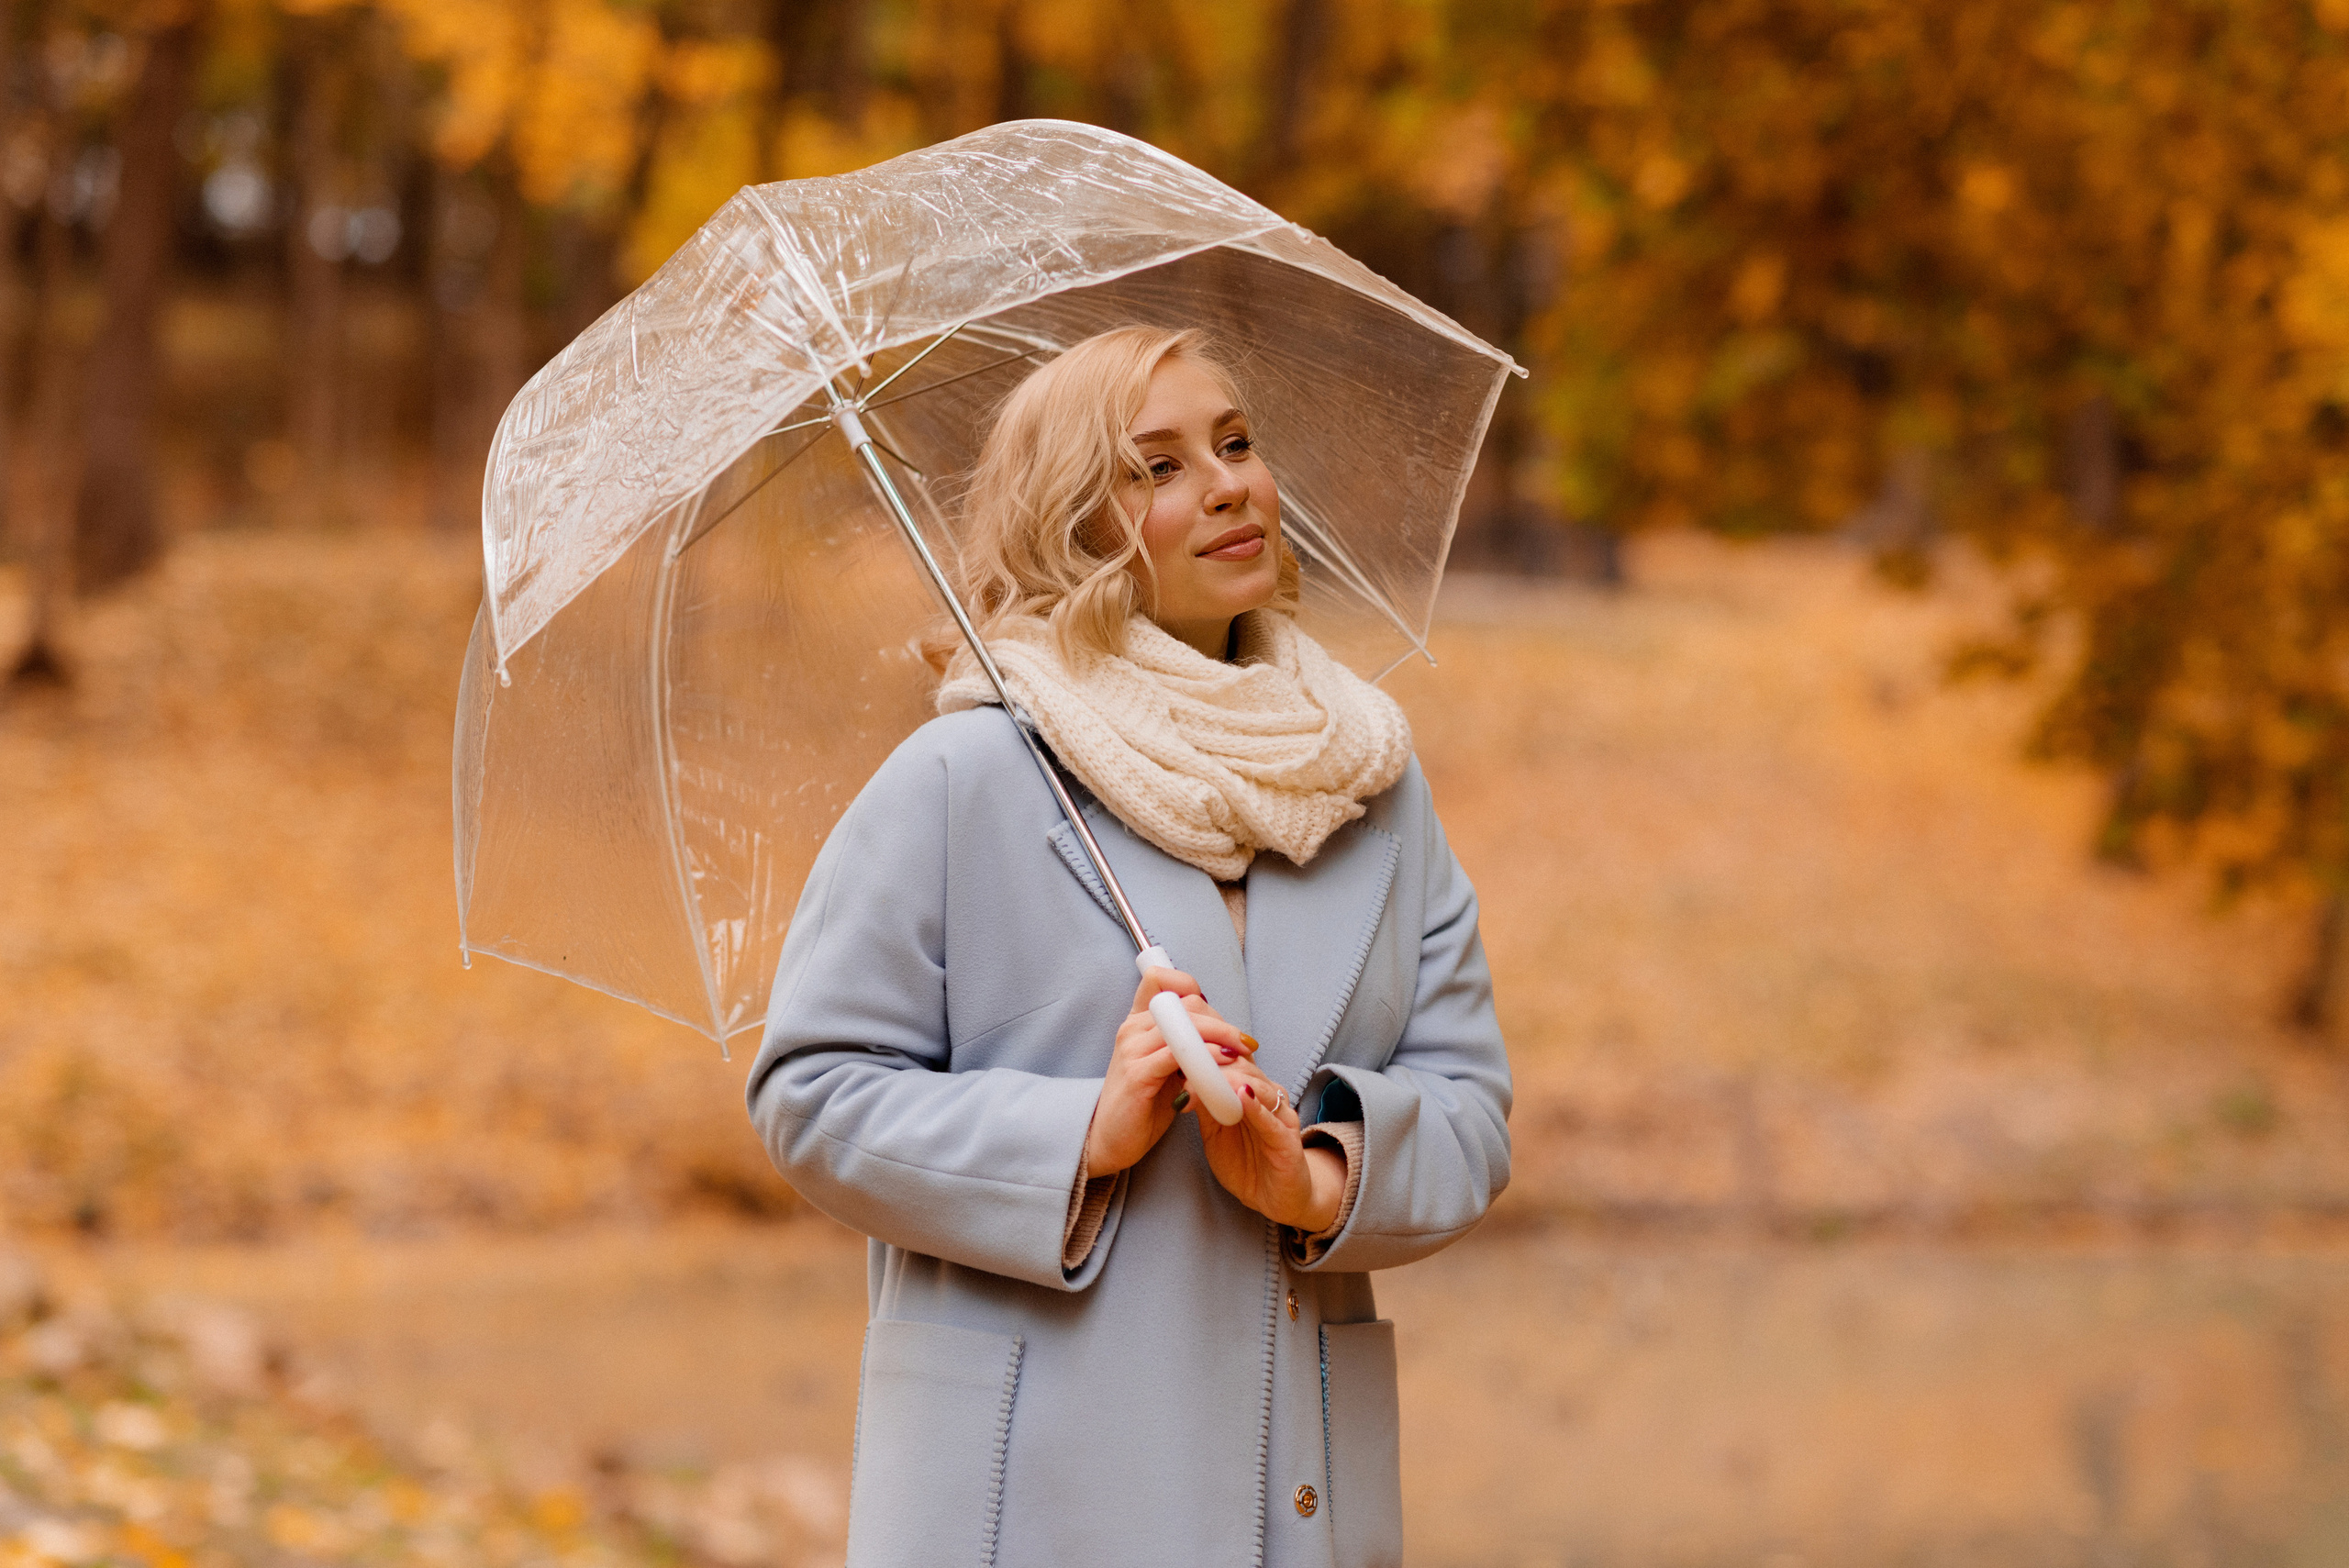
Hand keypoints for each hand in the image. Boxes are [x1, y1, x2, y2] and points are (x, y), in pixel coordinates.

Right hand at [1084, 967, 1254, 1176]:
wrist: (1110, 1139)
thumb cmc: (1143, 1103)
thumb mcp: (1163, 1065)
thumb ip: (1182, 1043)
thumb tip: (1219, 1030)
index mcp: (1137, 1022)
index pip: (1161, 979)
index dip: (1191, 987)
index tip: (1215, 1015)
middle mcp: (1132, 1029)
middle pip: (1185, 1003)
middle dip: (1221, 1022)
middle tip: (1244, 1042)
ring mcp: (1132, 1050)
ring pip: (1186, 1025)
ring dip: (1220, 1037)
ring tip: (1240, 1053)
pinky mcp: (1138, 1075)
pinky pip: (1178, 1055)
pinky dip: (1205, 1057)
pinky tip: (1220, 1067)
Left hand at [1196, 1055, 1345, 1232]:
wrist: (1274, 1200)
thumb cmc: (1246, 1163)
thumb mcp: (1215, 1132)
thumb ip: (1205, 1107)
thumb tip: (1182, 1078)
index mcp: (1251, 1093)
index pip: (1232, 1062)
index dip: (1209, 1055)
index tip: (1181, 1053)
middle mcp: (1269, 1099)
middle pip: (1245, 1070)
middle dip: (1216, 1065)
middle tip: (1189, 1065)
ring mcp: (1281, 1118)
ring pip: (1260, 1089)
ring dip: (1234, 1080)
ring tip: (1212, 1075)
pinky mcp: (1289, 1142)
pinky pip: (1272, 1121)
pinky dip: (1257, 1108)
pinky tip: (1244, 1098)